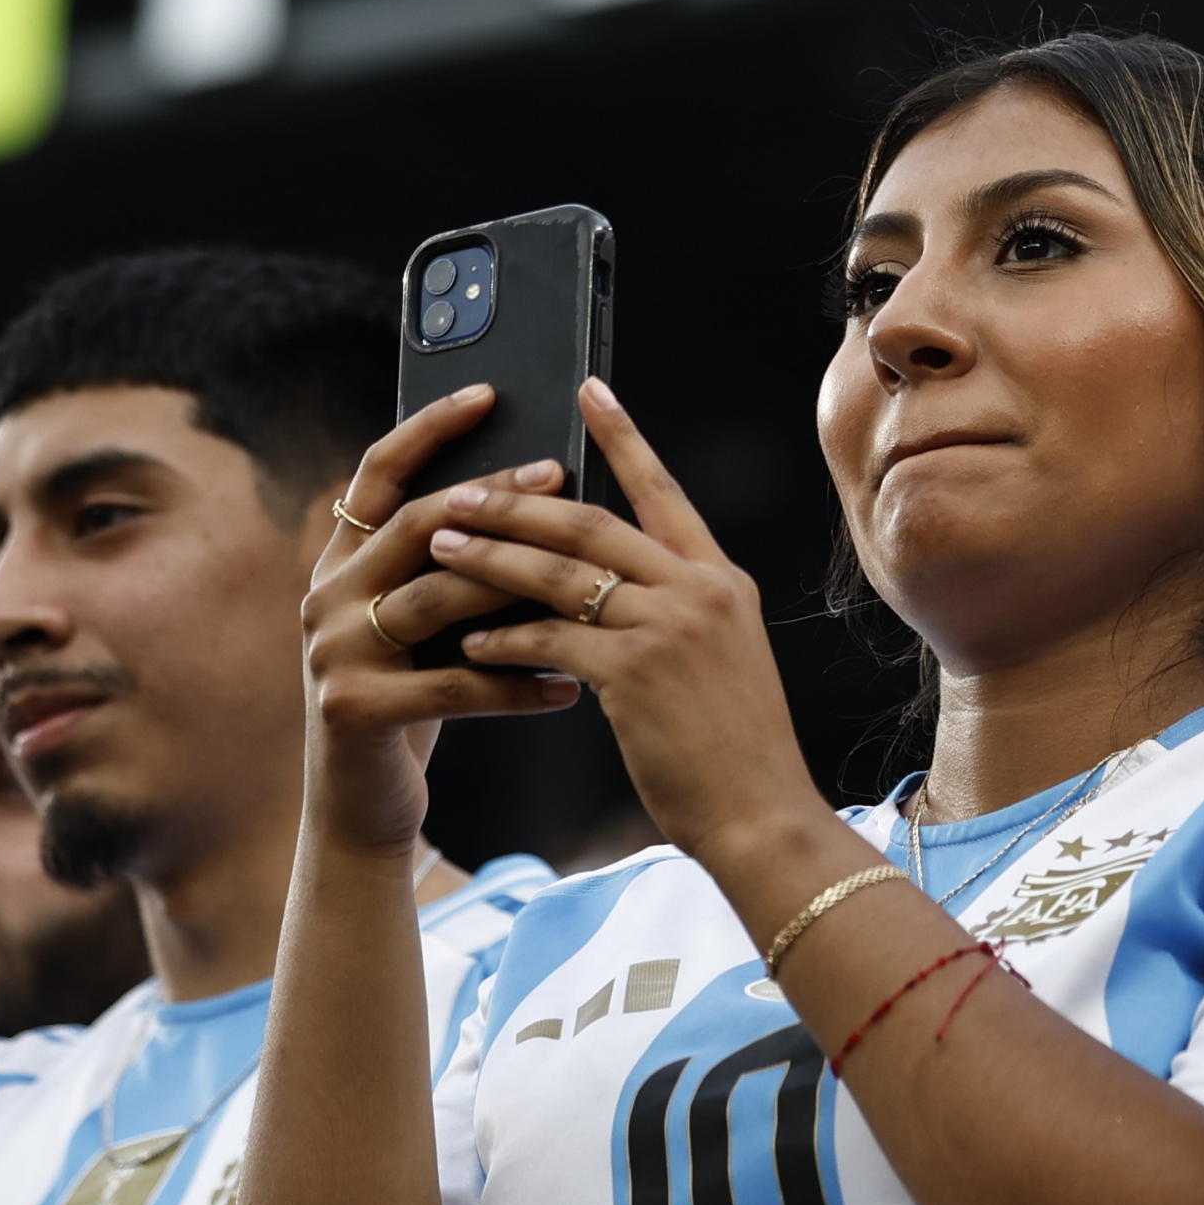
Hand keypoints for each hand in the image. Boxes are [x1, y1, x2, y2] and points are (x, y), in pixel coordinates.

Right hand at [294, 385, 590, 854]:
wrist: (361, 807)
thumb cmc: (415, 702)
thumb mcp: (428, 624)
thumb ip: (456, 568)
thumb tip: (544, 499)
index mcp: (344, 562)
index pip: (378, 474)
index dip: (428, 428)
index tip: (488, 392)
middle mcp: (324, 595)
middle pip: (413, 525)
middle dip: (490, 497)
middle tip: (558, 472)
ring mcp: (330, 652)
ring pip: (433, 600)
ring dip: (513, 587)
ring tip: (582, 580)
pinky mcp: (350, 709)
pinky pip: (449, 685)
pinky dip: (516, 686)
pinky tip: (569, 688)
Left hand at [427, 384, 812, 876]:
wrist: (762, 815)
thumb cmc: (734, 749)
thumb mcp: (720, 657)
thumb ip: (674, 610)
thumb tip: (605, 585)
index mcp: (720, 579)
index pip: (662, 490)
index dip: (622, 437)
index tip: (589, 390)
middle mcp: (698, 589)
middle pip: (591, 522)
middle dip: (518, 501)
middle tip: (462, 490)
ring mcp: (668, 628)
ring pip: (560, 572)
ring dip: (492, 556)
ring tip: (441, 545)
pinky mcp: (635, 673)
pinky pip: (551, 638)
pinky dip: (505, 634)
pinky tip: (471, 638)